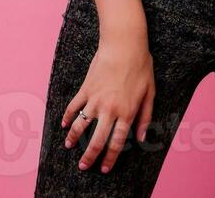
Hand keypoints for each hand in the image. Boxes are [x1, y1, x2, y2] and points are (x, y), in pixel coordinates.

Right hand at [62, 25, 154, 173]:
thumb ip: (146, 116)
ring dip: (74, 139)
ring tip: (69, 147)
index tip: (104, 169)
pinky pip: (73, 107)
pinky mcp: (85, 89)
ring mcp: (95, 100)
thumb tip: (142, 137)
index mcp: (126, 112)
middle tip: (84, 166)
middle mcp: (109, 109)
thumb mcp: (150, 92)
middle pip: (96, 140)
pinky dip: (67, 117)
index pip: (116, 142)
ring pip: (81, 125)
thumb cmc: (141, 66)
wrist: (124, 45)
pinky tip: (64, 125)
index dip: (110, 158)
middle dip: (89, 156)